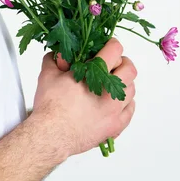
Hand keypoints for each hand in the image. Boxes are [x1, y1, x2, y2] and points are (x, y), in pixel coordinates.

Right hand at [32, 38, 136, 157]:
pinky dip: (125, 104)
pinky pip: (130, 111)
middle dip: (121, 62)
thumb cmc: (50, 106)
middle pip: (130, 69)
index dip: (111, 44)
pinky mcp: (115, 127)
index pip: (115, 50)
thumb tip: (58, 53)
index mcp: (96, 74)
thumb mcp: (47, 74)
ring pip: (132, 90)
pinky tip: (115, 102)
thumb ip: (54, 59)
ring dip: (124, 83)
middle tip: (112, 64)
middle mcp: (110, 92)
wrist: (50, 136)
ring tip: (110, 83)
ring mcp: (115, 111)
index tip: (108, 46)